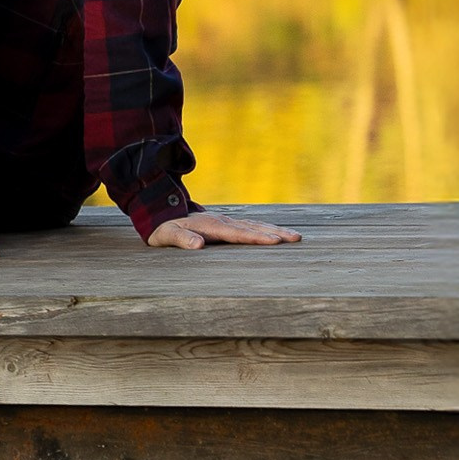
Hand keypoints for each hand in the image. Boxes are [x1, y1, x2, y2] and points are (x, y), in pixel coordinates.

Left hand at [146, 209, 301, 250]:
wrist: (162, 214)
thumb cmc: (164, 229)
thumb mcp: (167, 235)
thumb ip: (181, 239)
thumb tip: (198, 245)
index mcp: (212, 226)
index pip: (238, 234)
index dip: (257, 237)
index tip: (275, 241)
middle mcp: (223, 221)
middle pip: (253, 227)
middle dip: (275, 232)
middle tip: (296, 238)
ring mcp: (226, 221)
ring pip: (255, 225)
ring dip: (275, 230)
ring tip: (295, 236)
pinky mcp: (227, 224)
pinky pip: (250, 226)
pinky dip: (266, 229)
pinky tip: (277, 233)